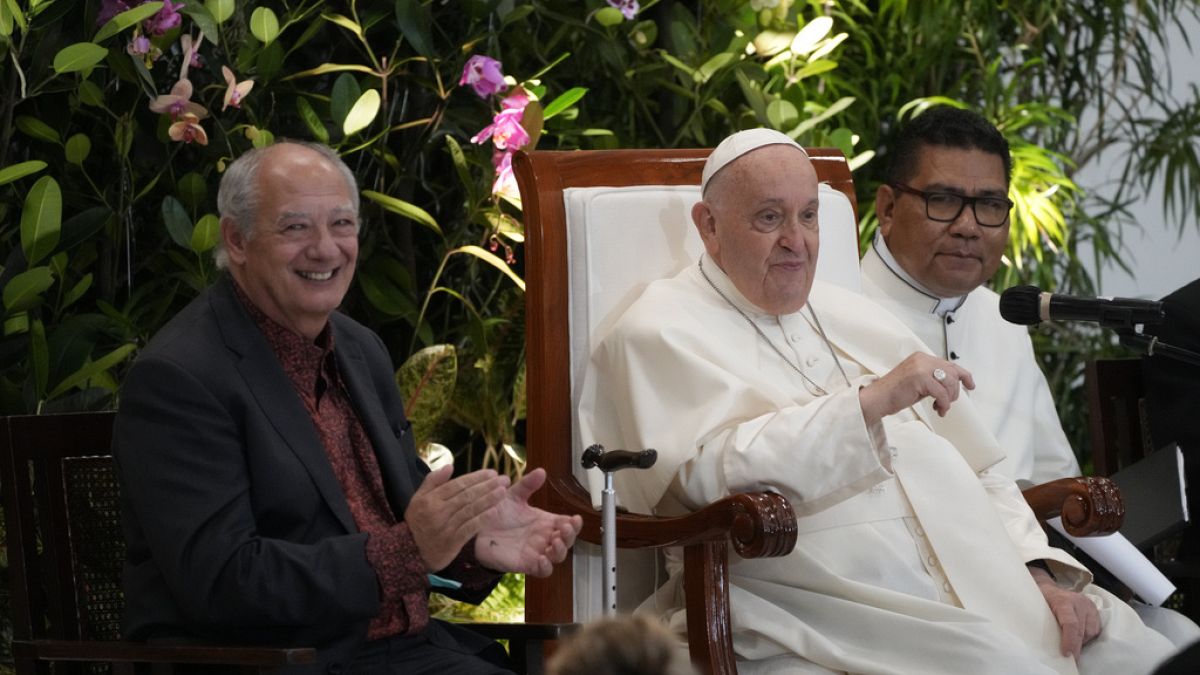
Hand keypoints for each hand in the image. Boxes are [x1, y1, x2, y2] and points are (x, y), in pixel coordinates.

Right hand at [406, 465, 509, 570]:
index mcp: (430, 499)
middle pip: (467, 496)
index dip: (476, 478)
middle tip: (504, 479)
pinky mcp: (452, 542)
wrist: (409, 553)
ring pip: (470, 510)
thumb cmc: (417, 523)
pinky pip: (470, 528)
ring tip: (503, 492)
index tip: (492, 473)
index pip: (457, 485)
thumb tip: (450, 466)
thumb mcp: (417, 499)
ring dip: (489, 500)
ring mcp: (446, 527)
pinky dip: (482, 519)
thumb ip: (432, 481)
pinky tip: (495, 512)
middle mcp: (438, 512)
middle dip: (487, 486)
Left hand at [475, 468, 583, 576]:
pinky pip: (543, 571)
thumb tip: (541, 471)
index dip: (574, 523)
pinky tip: (543, 557)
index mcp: (544, 522)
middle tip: (566, 528)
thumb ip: (527, 485)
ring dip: (561, 550)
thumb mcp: (513, 496)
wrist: (476, 528)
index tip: (575, 518)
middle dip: (571, 535)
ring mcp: (536, 552)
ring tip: (555, 541)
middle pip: (567, 541)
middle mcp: (543, 537)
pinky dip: (546, 566)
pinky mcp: (526, 564)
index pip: (567, 524)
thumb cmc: (496, 514)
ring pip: (558, 556)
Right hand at [858, 353, 973, 424]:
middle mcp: (922, 359)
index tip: (970, 385)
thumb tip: (952, 386)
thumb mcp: (918, 381)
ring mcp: (921, 367)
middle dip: (954, 391)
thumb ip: (933, 378)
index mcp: (922, 357)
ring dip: (949, 399)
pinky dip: (943, 404)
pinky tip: (938, 410)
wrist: (877, 398)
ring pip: (950, 383)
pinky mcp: (920, 378)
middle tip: (947, 403)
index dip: (964, 376)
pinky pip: (942, 393)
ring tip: (941, 407)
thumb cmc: (895, 393)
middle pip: (953, 373)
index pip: (950, 364)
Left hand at [1030, 565, 1100, 659]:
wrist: (1049, 588)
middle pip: (1080, 630)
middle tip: (1070, 659)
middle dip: (1075, 647)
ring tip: (1072, 644)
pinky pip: (1095, 629)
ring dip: (1082, 641)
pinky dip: (1087, 636)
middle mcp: (1079, 602)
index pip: (1070, 624)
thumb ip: (1045, 623)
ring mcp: (1089, 605)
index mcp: (1063, 601)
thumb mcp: (1038, 609)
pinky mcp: (1094, 609)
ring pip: (1090, 632)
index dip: (1069, 641)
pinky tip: (1078, 636)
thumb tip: (1047, 646)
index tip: (1066, 654)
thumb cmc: (1042, 599)